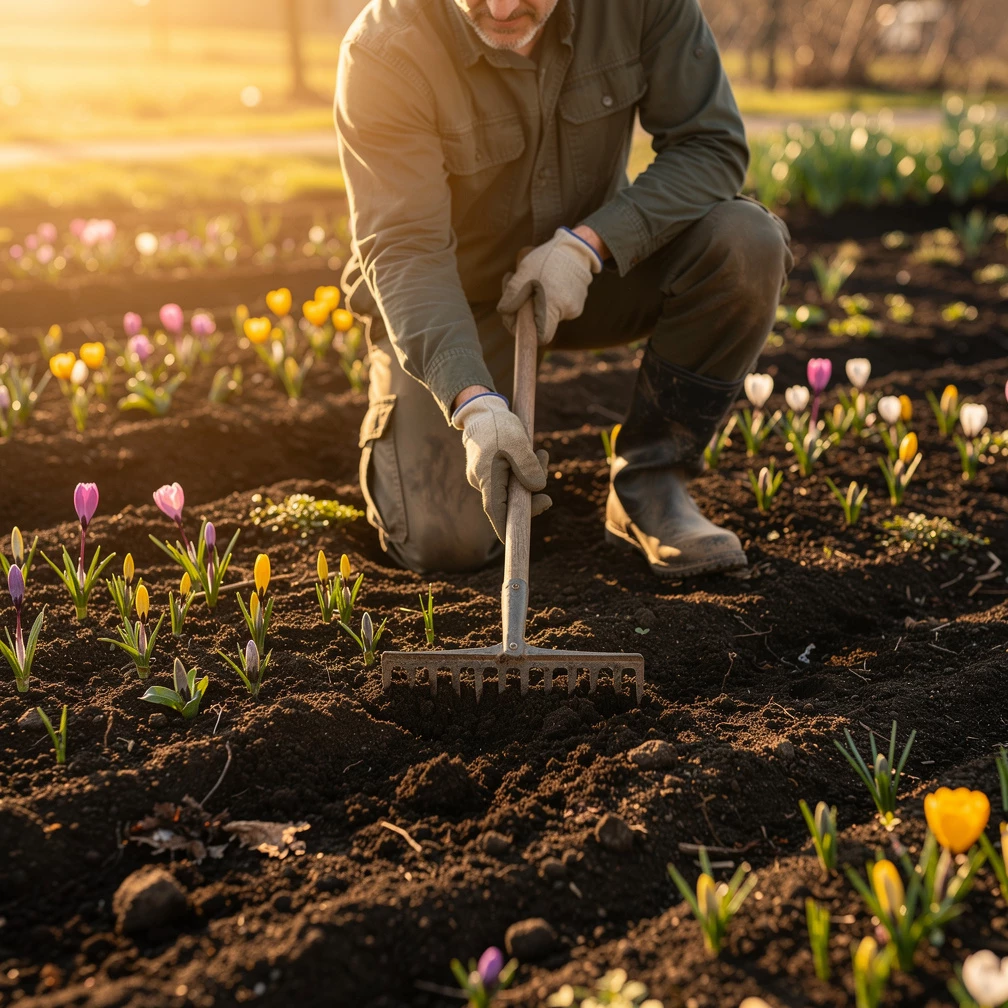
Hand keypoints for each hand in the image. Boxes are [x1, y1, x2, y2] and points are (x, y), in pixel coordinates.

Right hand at [451, 393, 550, 541]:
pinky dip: (525, 471)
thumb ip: (528, 466)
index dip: (505, 528)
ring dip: (532, 477)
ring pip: (513, 489)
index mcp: (487, 478)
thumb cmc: (498, 425)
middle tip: (546, 464)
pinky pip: (510, 480)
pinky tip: (535, 455)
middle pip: (510, 501)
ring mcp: (486, 478)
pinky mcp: (491, 472)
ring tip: (543, 454)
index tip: (514, 542)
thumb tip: (538, 488)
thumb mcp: (518, 442)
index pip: (496, 511)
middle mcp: (483, 482)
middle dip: (533, 492)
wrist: (481, 411)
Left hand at [497, 227, 602, 344]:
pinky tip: (546, 279)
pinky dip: (548, 295)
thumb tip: (504, 311)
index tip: (517, 314)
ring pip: (548, 312)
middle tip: (516, 282)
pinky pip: (558, 305)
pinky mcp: (578, 301)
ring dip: (535, 298)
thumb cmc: (550, 258)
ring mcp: (575, 308)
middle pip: (541, 323)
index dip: (526, 331)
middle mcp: (567, 311)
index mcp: (554, 306)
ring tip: (532, 277)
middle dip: (525, 307)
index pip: (541, 336)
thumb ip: (512, 294)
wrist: (578, 246)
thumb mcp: (525, 271)